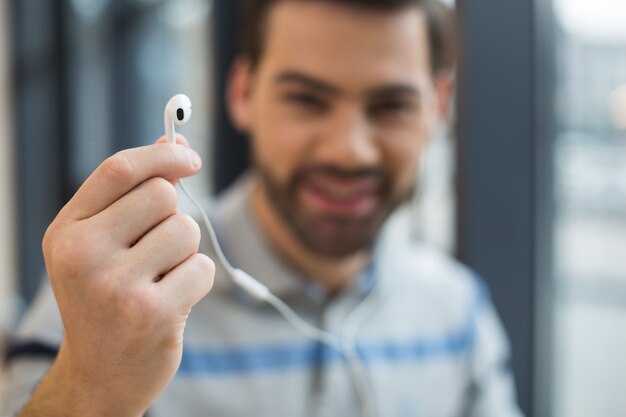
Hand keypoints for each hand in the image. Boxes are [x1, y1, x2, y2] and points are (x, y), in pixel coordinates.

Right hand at [28, 136, 213, 416]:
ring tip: (160, 280)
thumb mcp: (100, 245)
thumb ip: (132, 195)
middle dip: (173, 218)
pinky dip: (197, 281)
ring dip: (185, 253)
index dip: (162, 154)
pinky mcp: (152, 313)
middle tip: (157, 250)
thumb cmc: (106, 300)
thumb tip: (175, 143)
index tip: (190, 158)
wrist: (101, 374)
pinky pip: (202, 267)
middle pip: (162, 195)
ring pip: (186, 230)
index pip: (119, 169)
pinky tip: (171, 302)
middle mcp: (84, 254)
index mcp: (67, 231)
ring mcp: (116, 285)